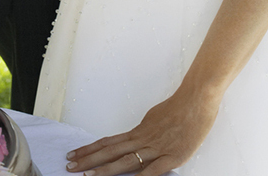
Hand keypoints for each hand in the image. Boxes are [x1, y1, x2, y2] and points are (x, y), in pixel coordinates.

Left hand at [65, 86, 220, 175]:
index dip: (91, 149)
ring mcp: (156, 148)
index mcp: (138, 131)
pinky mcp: (172, 156)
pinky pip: (153, 169)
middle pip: (110, 151)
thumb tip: (134, 139)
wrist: (197, 99)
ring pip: (126, 160)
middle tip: (70, 165)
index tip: (75, 154)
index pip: (109, 142)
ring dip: (105, 169)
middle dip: (89, 160)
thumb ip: (144, 132)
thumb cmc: (178, 107)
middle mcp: (143, 139)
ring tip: (87, 175)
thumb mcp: (155, 118)